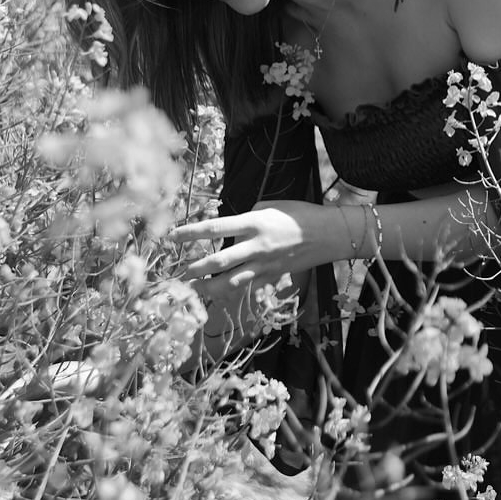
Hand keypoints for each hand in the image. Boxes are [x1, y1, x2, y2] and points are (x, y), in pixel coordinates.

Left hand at [171, 200, 336, 291]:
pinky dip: (231, 292)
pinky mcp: (272, 276)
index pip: (215, 228)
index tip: (172, 237)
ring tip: (194, 289)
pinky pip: (247, 287)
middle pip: (218, 261)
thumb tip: (232, 229)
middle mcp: (256, 246)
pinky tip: (218, 293)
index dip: (191, 233)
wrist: (328, 234)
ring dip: (209, 287)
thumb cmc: (299, 214)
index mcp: (253, 223)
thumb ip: (247, 216)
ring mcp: (264, 265)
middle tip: (180, 272)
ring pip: (230, 282)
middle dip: (196, 268)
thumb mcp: (270, 206)